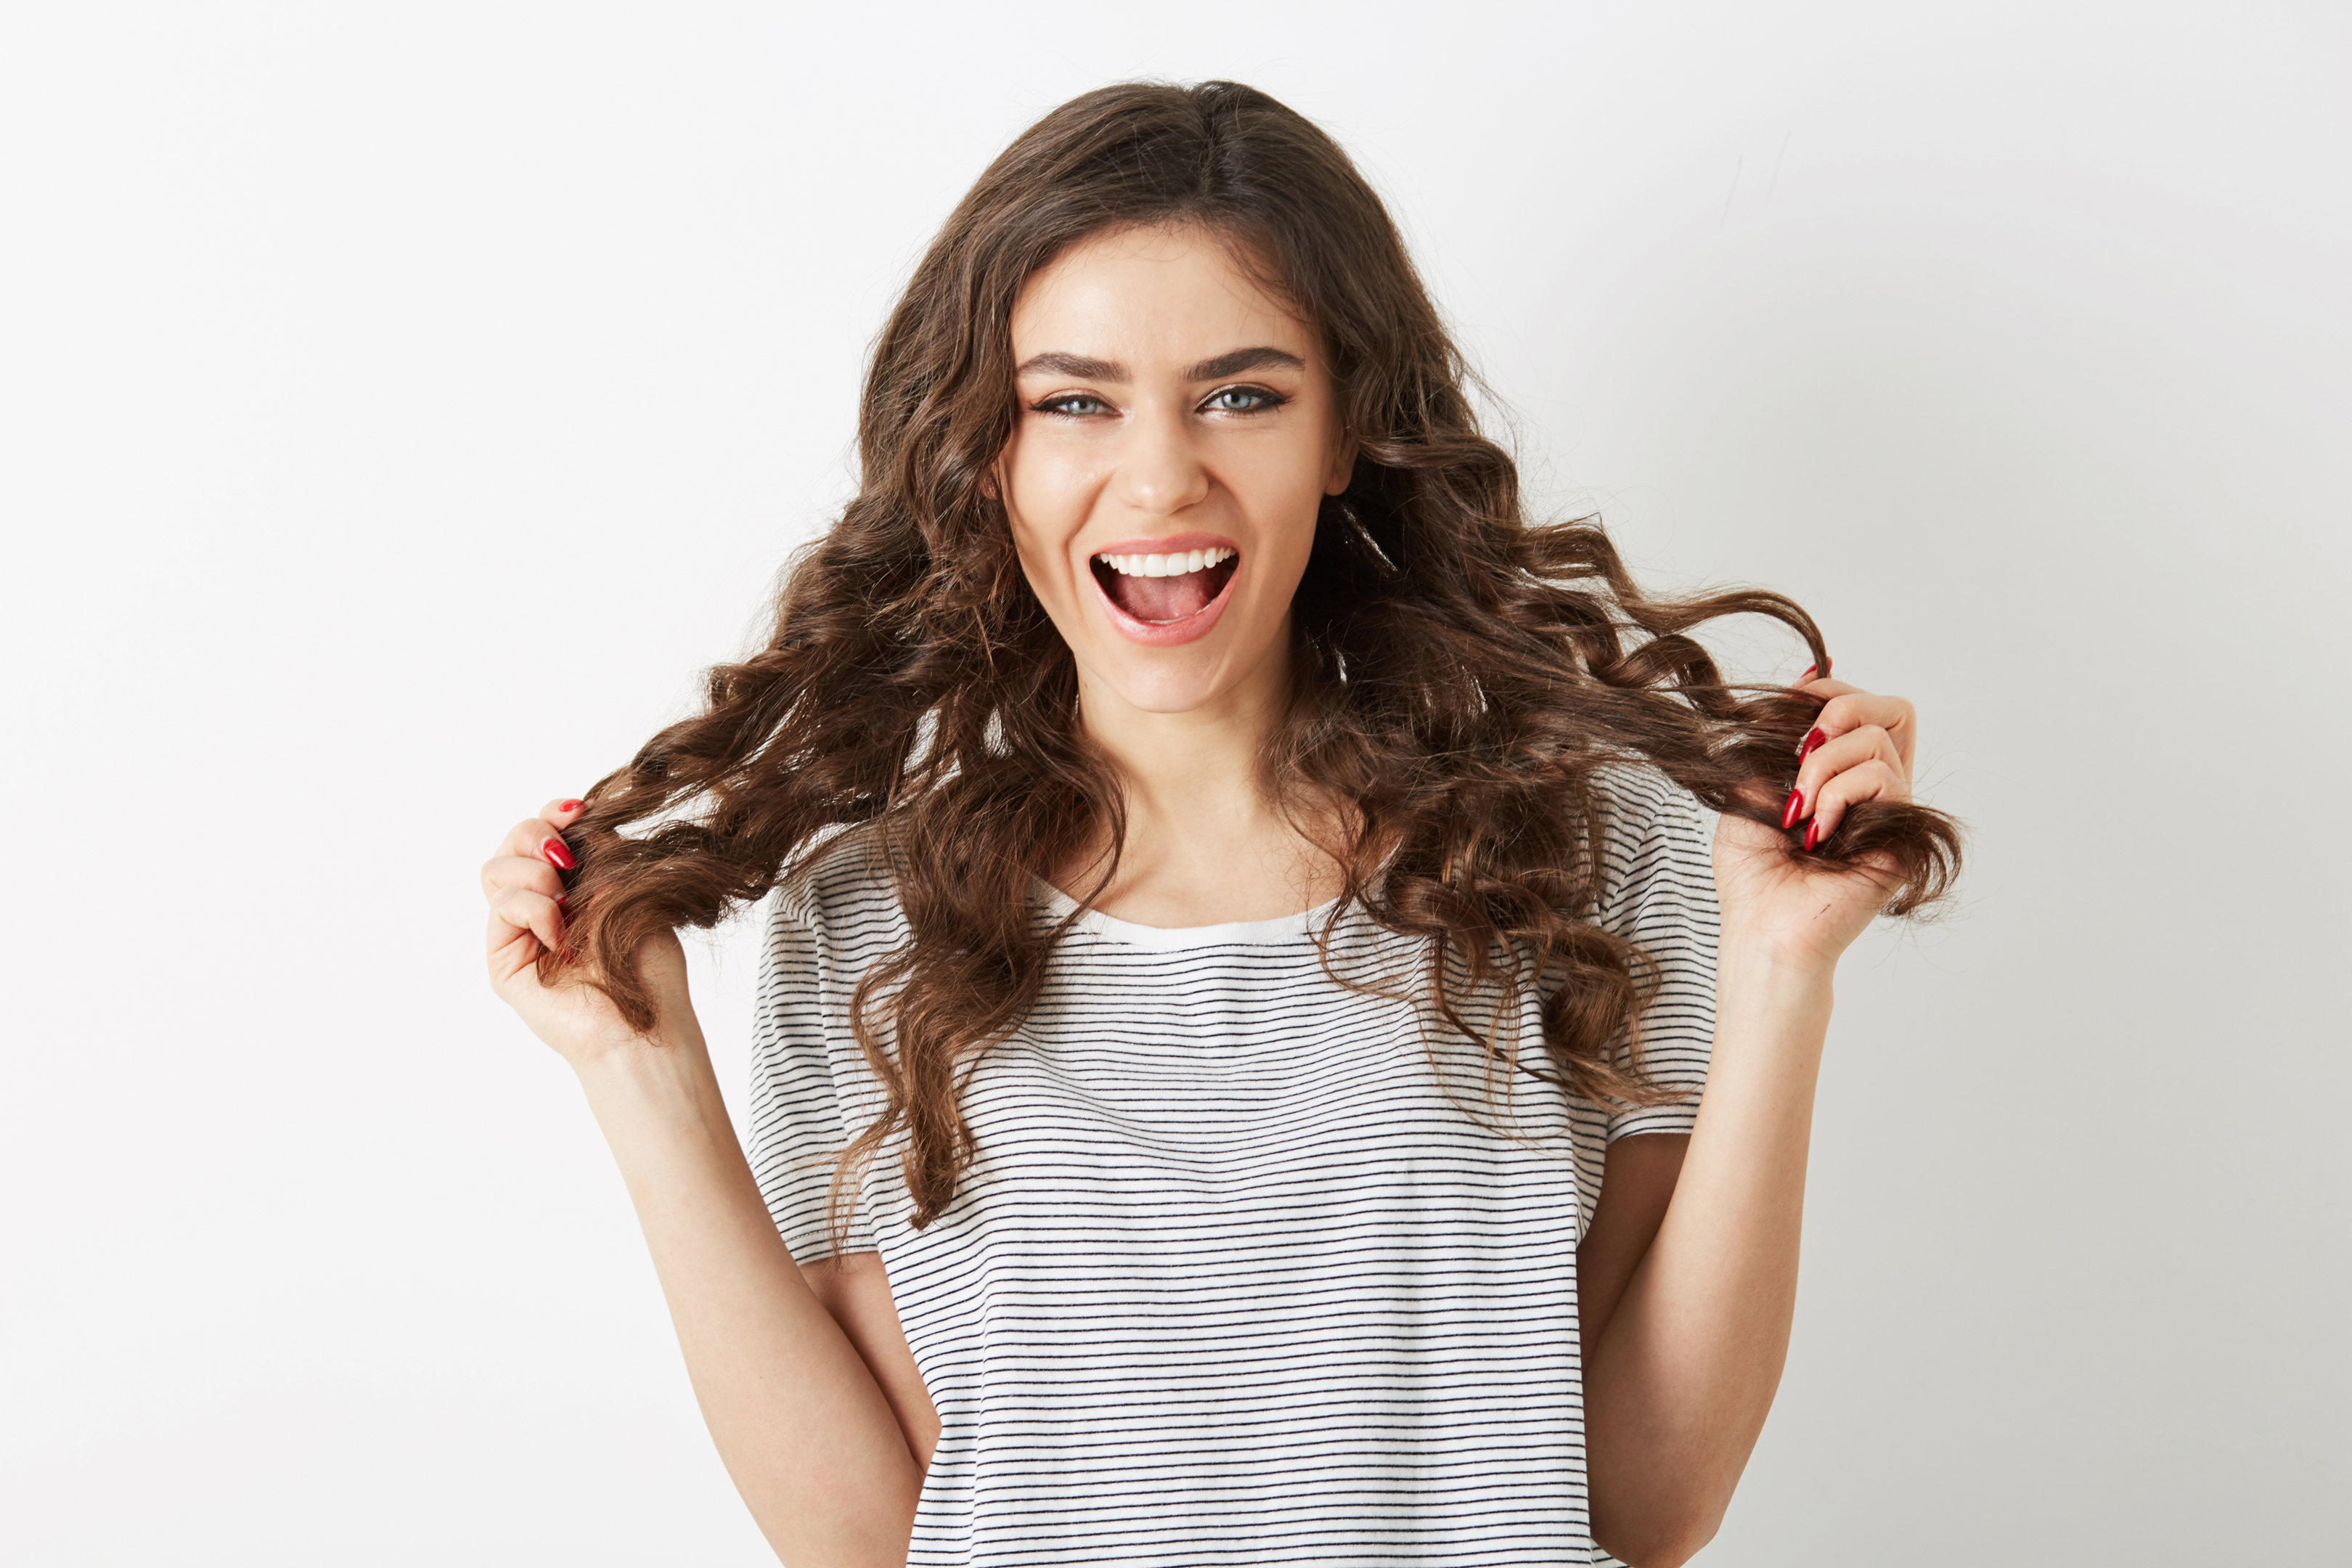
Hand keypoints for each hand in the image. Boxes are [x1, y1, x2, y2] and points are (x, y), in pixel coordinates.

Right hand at [480, 798, 692, 1068]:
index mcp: (576, 887)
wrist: (644, 1026)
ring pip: (495, 869)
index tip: (577, 810)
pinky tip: (560, 934)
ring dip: (535, 873)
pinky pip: (501, 906)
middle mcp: (542, 907)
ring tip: (567, 903)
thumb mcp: (634, 893)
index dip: (554, 814)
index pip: (546, 833)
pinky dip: (534, 909)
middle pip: (510, 843)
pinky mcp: (503, 961)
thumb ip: (604, 855)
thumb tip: (581, 822)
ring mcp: (519, 934)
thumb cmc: (649, 971)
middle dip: (535, 833)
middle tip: (566, 856)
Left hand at [1711, 672, 1917, 969]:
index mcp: (1845, 777)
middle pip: (1895, 711)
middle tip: (1802, 748)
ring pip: (1878, 741)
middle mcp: (1877, 792)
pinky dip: (1837, 794)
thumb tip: (1806, 676)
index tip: (1792, 702)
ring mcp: (1893, 813)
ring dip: (1822, 766)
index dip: (1833, 691)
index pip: (1866, 709)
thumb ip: (1777, 738)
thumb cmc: (1752, 873)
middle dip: (1842, 708)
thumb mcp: (1749, 787)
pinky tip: (1815, 832)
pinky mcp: (1902, 836)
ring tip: (1797, 811)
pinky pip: (1882, 778)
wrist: (1761, 928)